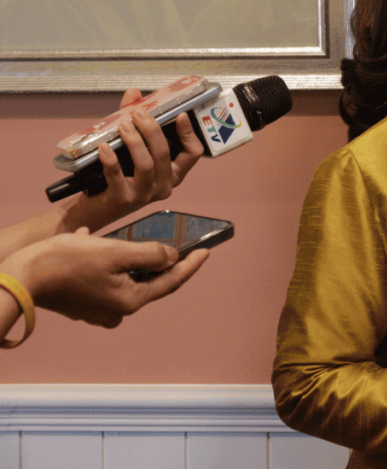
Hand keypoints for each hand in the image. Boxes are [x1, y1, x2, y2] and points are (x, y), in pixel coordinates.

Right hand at [6, 228, 208, 327]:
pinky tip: (94, 241)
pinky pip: (105, 277)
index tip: (207, 251)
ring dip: (130, 257)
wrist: (19, 278)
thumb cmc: (66, 262)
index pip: (171, 281)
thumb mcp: (115, 251)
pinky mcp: (84, 302)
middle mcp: (117, 310)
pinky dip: (106, 259)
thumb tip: (171, 257)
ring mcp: (99, 309)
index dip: (191, 264)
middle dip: (163, 261)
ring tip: (135, 237)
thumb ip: (149, 255)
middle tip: (182, 243)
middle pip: (150, 281)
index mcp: (130, 301)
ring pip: (127, 277)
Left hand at [72, 88, 204, 230]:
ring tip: (123, 126)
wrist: (96, 208)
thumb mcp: (131, 150)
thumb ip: (135, 122)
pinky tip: (104, 146)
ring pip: (146, 164)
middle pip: (165, 154)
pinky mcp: (124, 199)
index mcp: (173, 174)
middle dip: (152, 130)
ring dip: (134, 142)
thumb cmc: (119, 177)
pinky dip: (111, 159)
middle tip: (139, 114)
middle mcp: (164, 186)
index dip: (189, 133)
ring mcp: (145, 195)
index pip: (193, 154)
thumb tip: (134, 94)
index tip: (179, 115)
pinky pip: (118, 176)